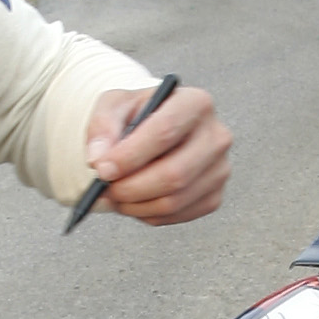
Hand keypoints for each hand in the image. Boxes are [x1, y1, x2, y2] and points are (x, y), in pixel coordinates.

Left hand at [84, 82, 232, 223]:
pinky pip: (176, 215)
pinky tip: (135, 199)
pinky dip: (148, 214)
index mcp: (195, 103)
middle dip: (131, 188)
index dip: (130, 156)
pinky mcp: (214, 196)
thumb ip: (102, 126)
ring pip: (173, 200)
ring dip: (135, 204)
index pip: (165, 131)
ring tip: (115, 194)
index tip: (103, 170)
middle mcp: (216, 136)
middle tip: (105, 189)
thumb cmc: (139, 115)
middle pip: (174, 174)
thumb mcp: (115, 106)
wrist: (155, 131)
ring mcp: (219, 169)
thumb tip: (99, 159)